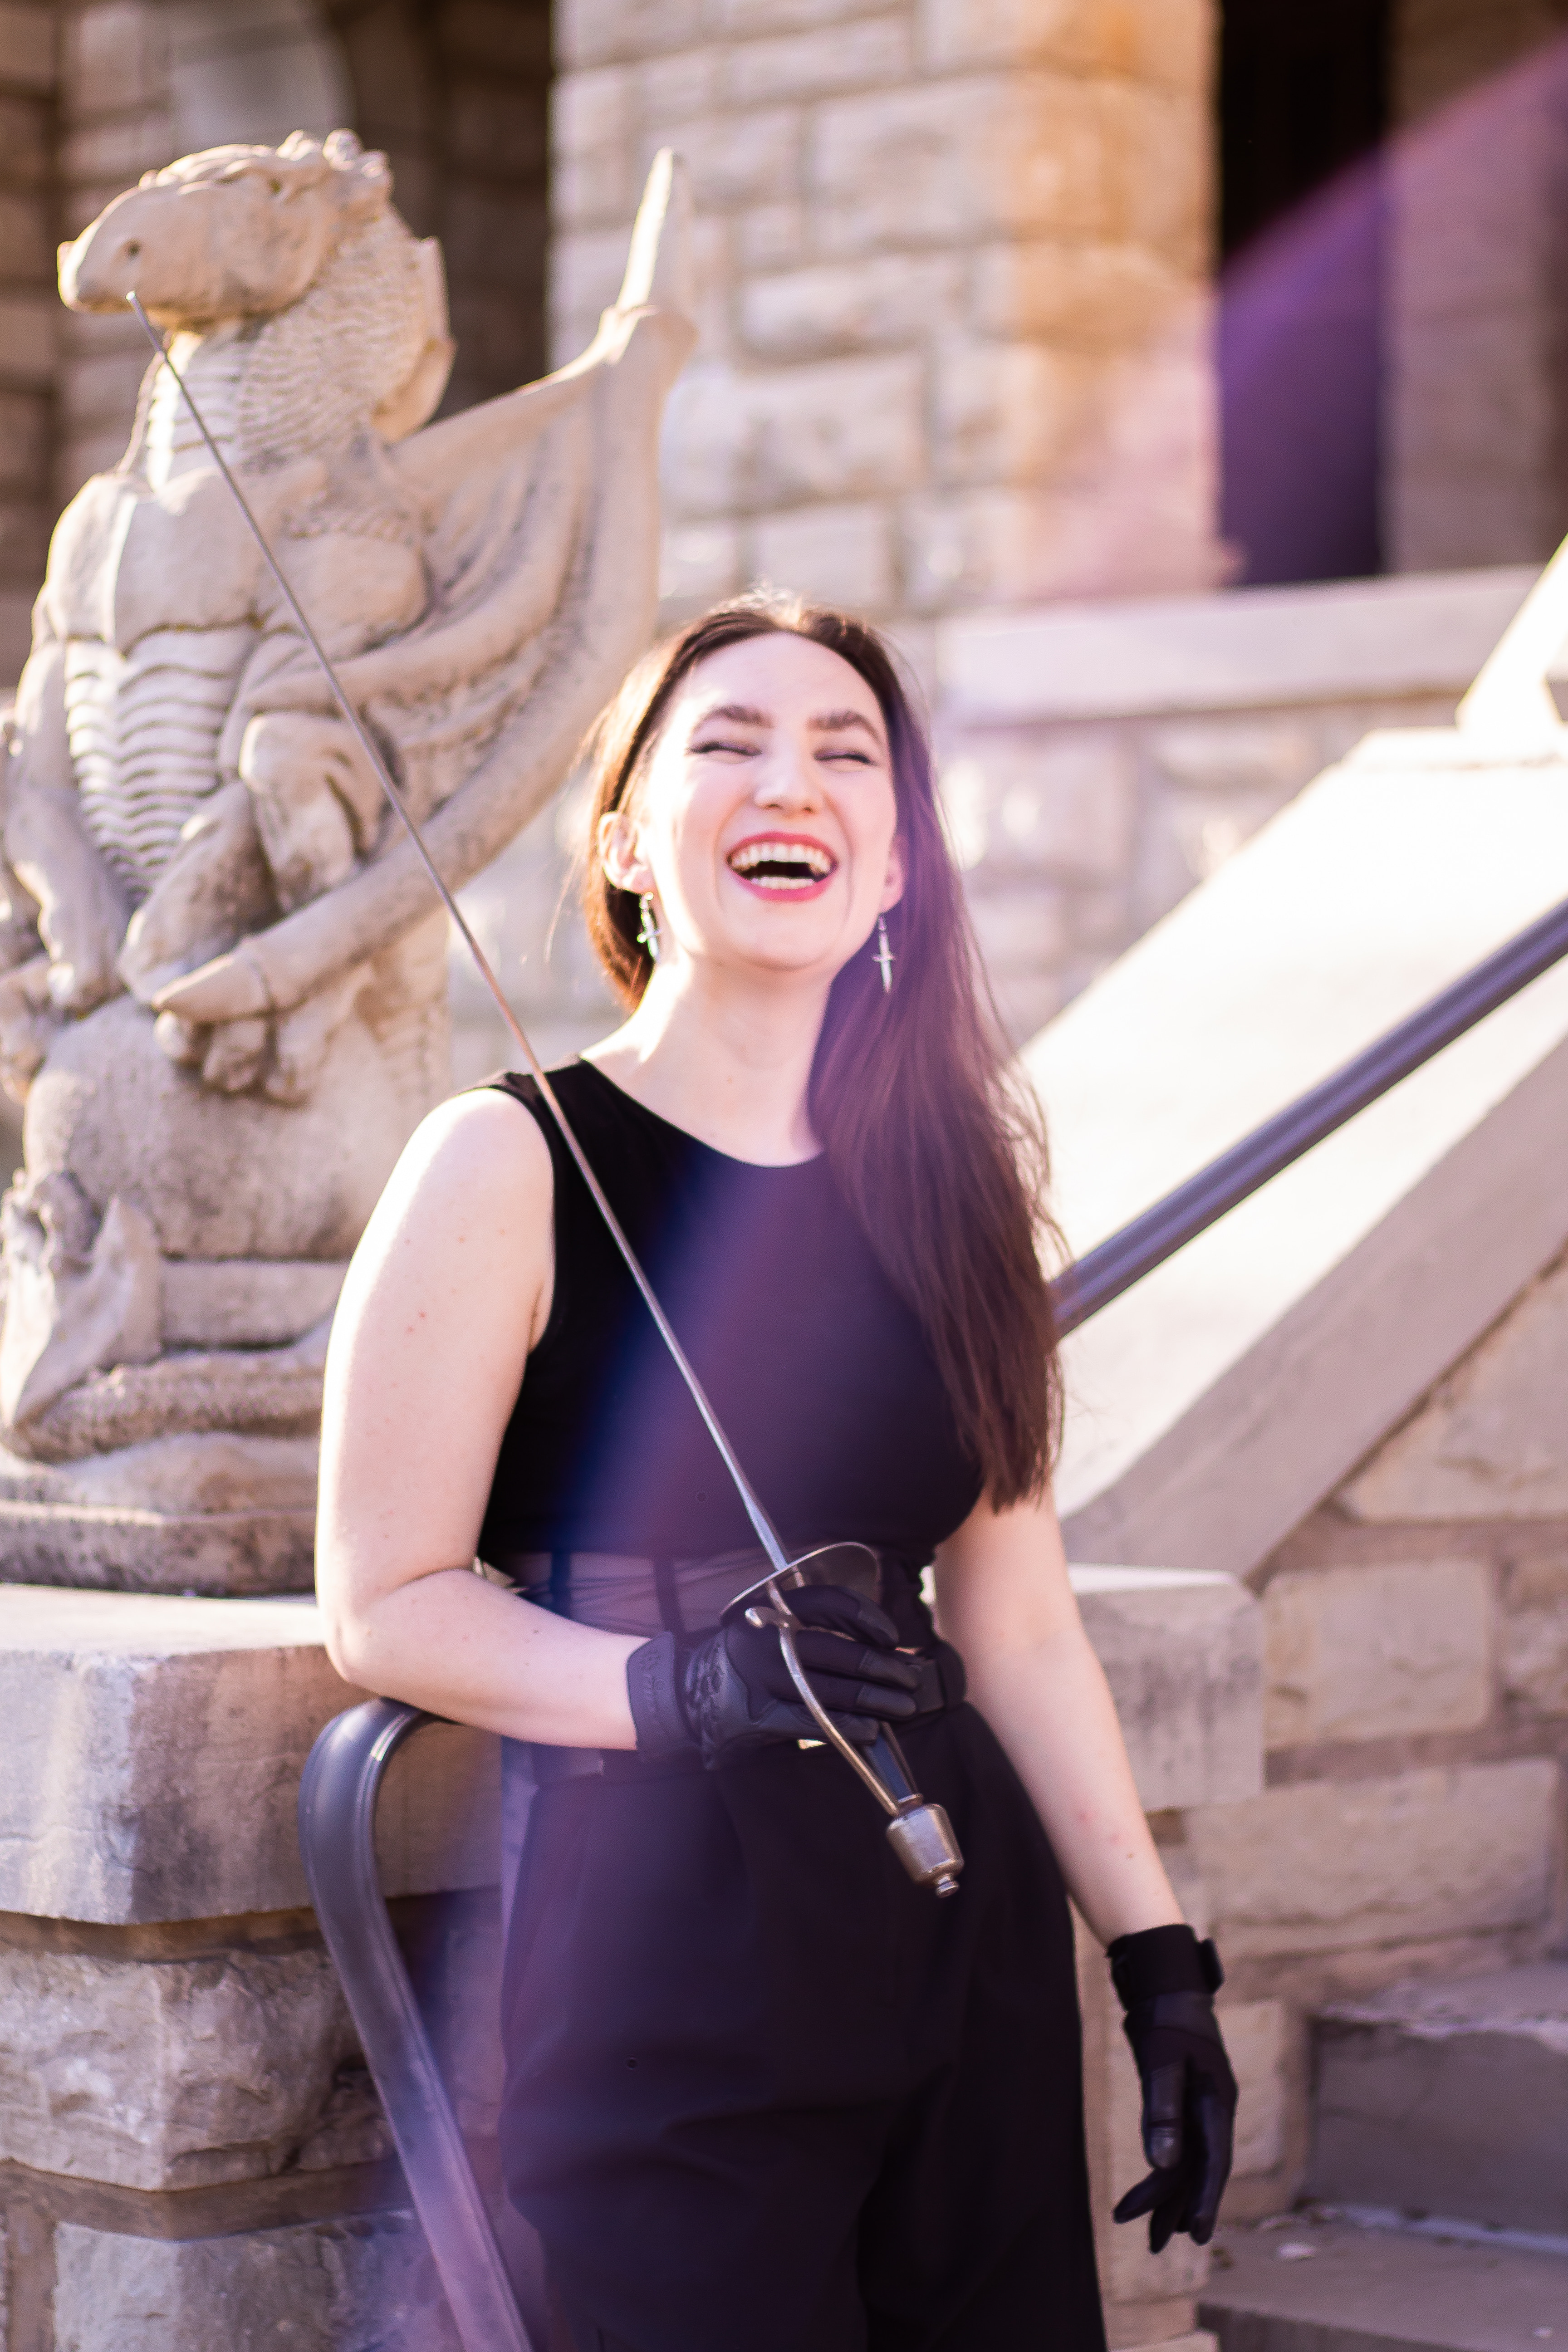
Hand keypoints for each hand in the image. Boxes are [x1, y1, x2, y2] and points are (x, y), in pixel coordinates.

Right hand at [627, 1584, 924, 1767]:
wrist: (691, 1694)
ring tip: (903, 1706)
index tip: (892, 1638)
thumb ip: (818, 1632)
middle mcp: (768, 1639)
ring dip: (876, 1699)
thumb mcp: (774, 1629)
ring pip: (832, 1689)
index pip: (831, 1602)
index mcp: (774, 1609)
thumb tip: (885, 1651)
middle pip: (839, 1650)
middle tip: (912, 1677)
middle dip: (884, 1667)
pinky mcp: (759, 1716)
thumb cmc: (749, 1660)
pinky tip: (871, 1731)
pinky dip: (846, 1727)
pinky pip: (812, 1722)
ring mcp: (762, 1679)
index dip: (868, 1618)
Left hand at [1110, 1926, 1236, 2252]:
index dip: (1203, 2199)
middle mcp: (1214, 2112)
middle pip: (1200, 2169)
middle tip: (1157, 2246)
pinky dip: (1167, 2175)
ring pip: (1189, 2163)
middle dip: (1179, 2208)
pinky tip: (1156, 2196)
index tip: (1194, 2236)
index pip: (1213, 2162)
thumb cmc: (1165, 2021)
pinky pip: (1179, 2149)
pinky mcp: (1186, 2106)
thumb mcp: (1162, 2062)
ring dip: (1170, 2198)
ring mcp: (1202, 2110)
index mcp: (1218, 2103)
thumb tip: (1161, 2164)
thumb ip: (1162, 2111)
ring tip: (1152, 2237)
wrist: (1166, 1987)